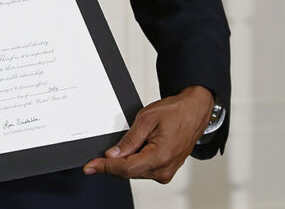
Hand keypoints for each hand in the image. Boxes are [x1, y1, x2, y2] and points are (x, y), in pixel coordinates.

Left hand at [82, 85, 213, 182]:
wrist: (194, 111)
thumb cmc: (176, 112)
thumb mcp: (146, 119)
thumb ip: (129, 140)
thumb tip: (113, 155)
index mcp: (160, 157)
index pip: (125, 168)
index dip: (105, 167)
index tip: (90, 167)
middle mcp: (164, 169)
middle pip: (129, 172)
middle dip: (113, 163)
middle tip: (100, 155)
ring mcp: (166, 172)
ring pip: (135, 172)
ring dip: (125, 161)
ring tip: (134, 140)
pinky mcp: (166, 170)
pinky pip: (143, 169)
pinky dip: (134, 161)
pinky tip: (136, 148)